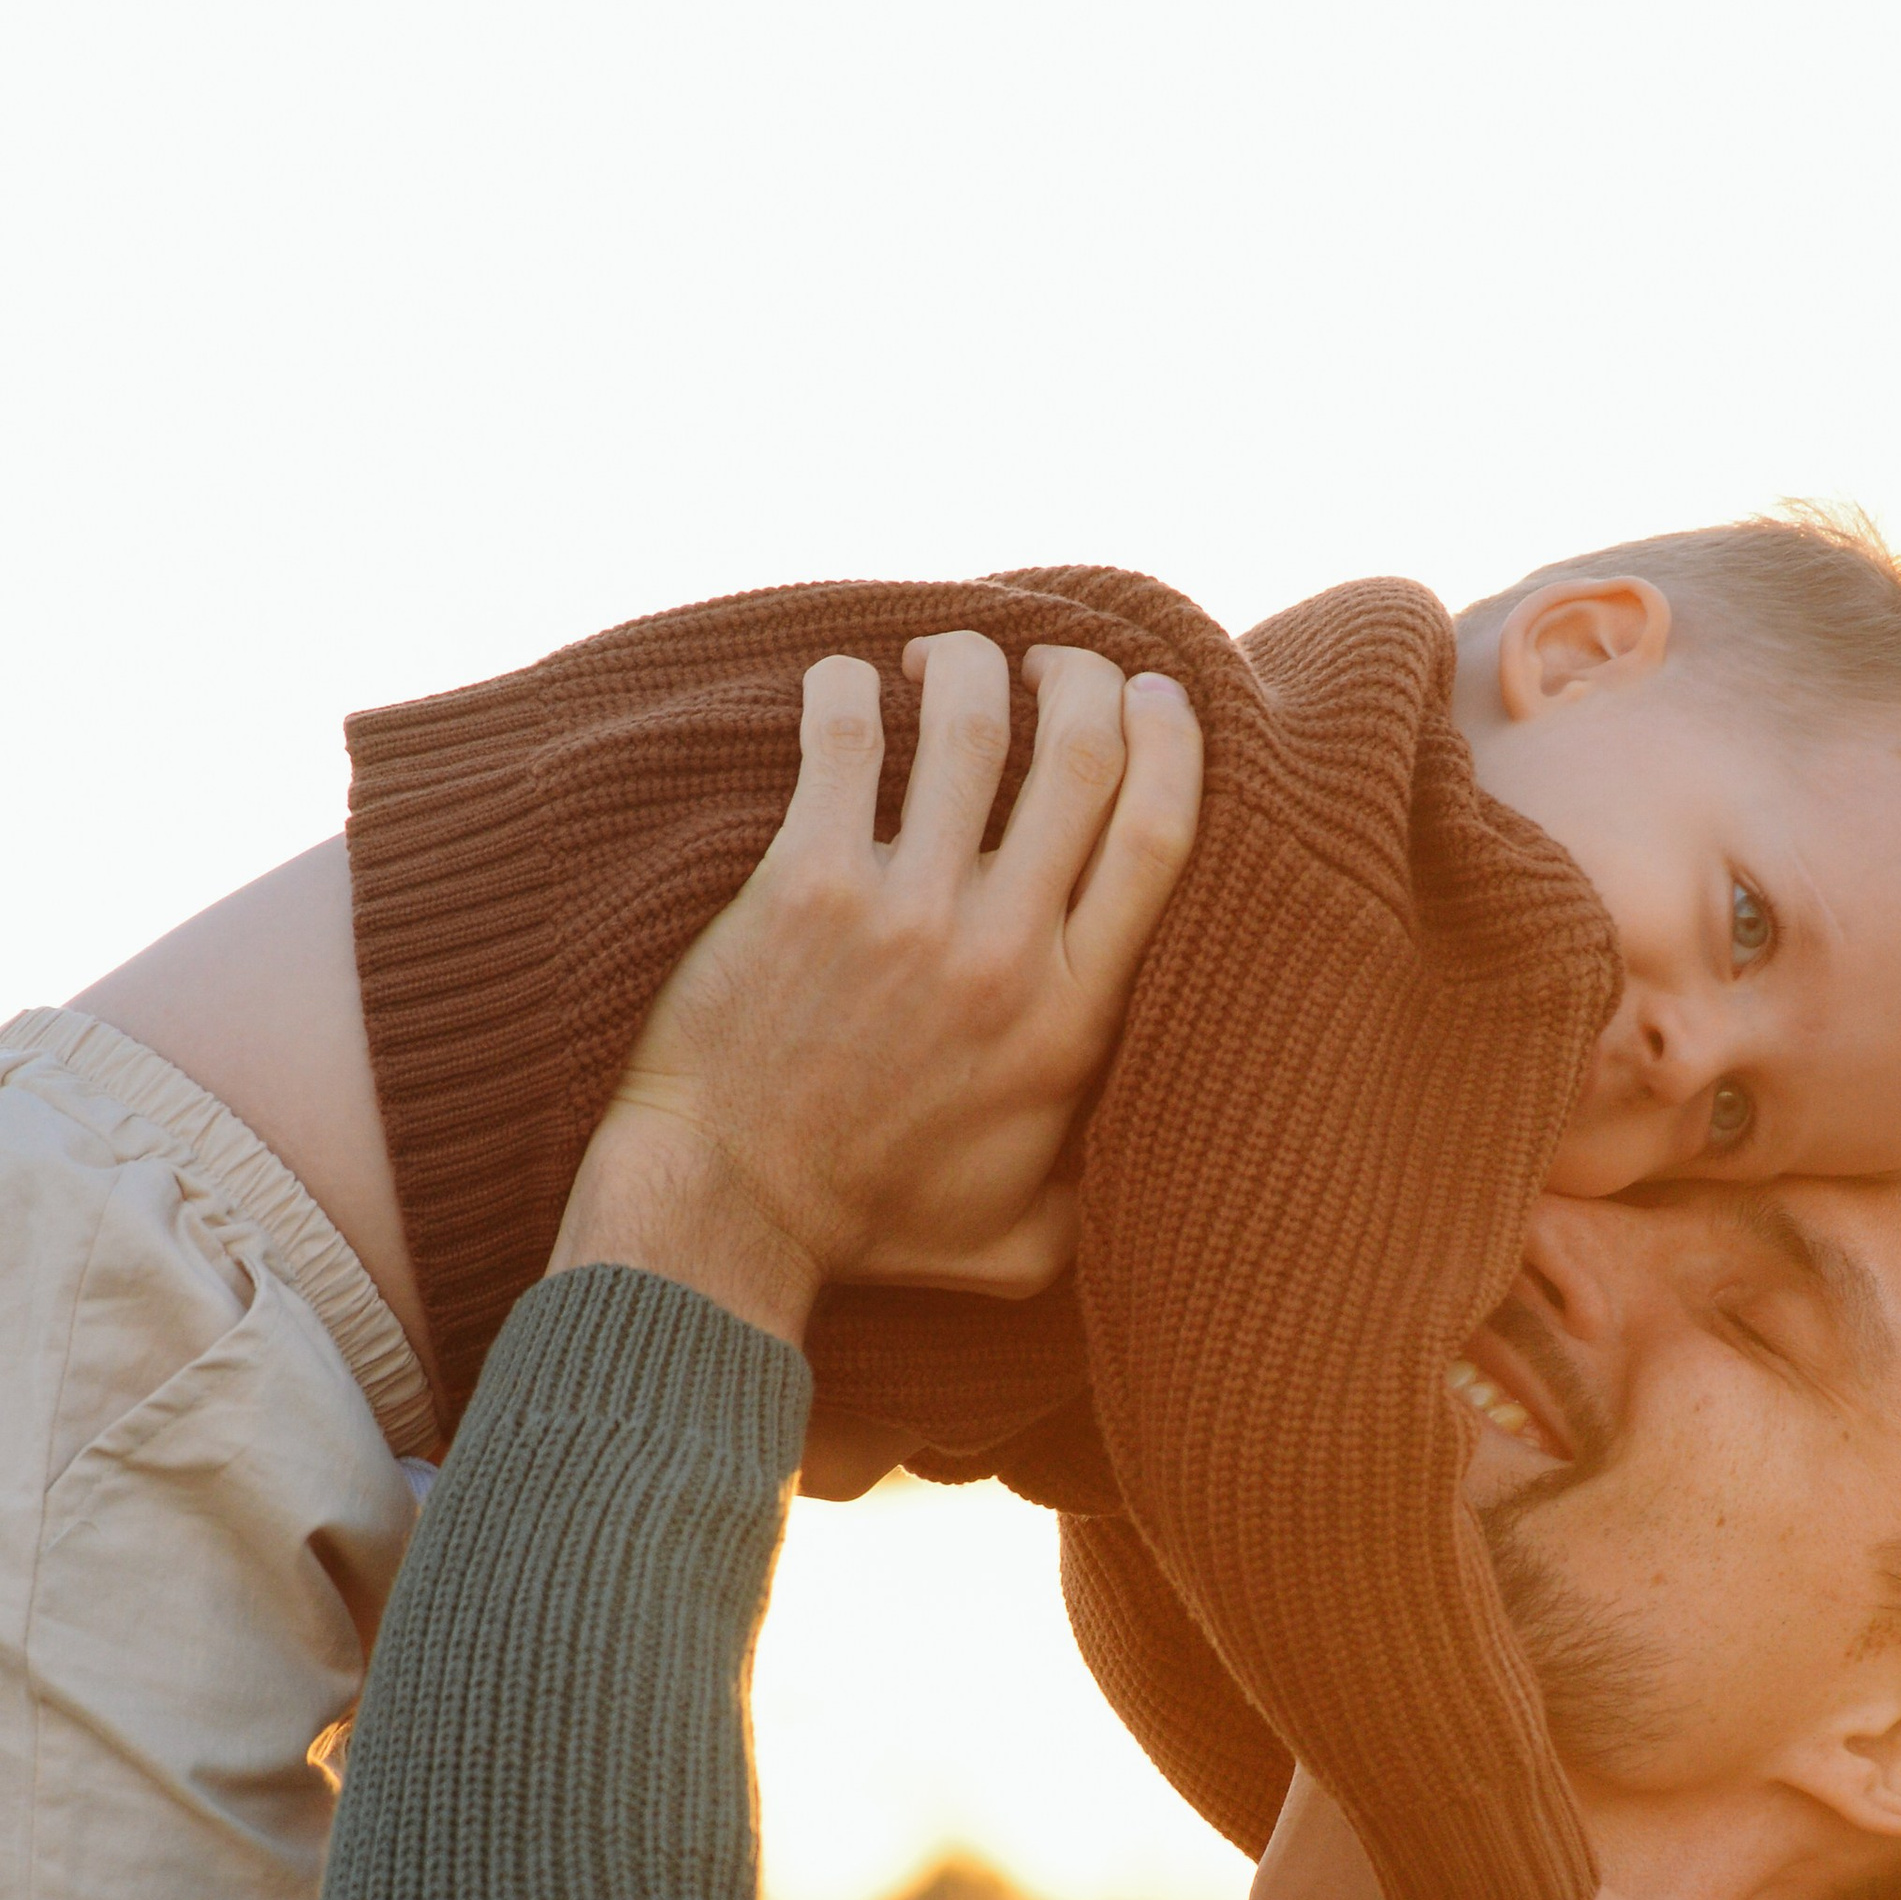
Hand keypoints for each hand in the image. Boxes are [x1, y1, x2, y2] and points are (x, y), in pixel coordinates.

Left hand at [549, 635, 1203, 1345]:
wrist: (729, 1208)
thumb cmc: (872, 1223)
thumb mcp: (1021, 1239)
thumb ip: (1096, 1195)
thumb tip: (1143, 1160)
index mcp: (1072, 1024)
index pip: (1159, 837)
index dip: (1171, 740)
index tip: (1150, 698)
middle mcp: (1005, 956)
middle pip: (1082, 752)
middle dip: (1079, 674)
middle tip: (1048, 663)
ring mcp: (905, 913)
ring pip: (973, 722)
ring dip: (968, 662)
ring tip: (944, 661)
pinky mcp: (808, 884)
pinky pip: (849, 733)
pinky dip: (850, 685)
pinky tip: (845, 686)